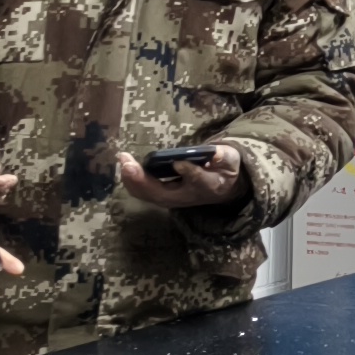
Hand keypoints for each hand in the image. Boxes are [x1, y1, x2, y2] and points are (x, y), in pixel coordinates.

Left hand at [118, 145, 243, 211]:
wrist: (222, 189)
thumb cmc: (225, 170)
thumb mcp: (231, 161)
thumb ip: (224, 157)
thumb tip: (213, 155)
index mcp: (208, 186)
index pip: (198, 181)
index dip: (189, 172)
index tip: (180, 162)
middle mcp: (186, 196)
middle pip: (161, 193)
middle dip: (142, 179)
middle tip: (128, 162)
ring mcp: (173, 199)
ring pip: (149, 194)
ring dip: (132, 179)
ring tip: (123, 160)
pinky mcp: (163, 196)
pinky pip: (144, 192)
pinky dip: (132, 180)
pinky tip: (125, 165)